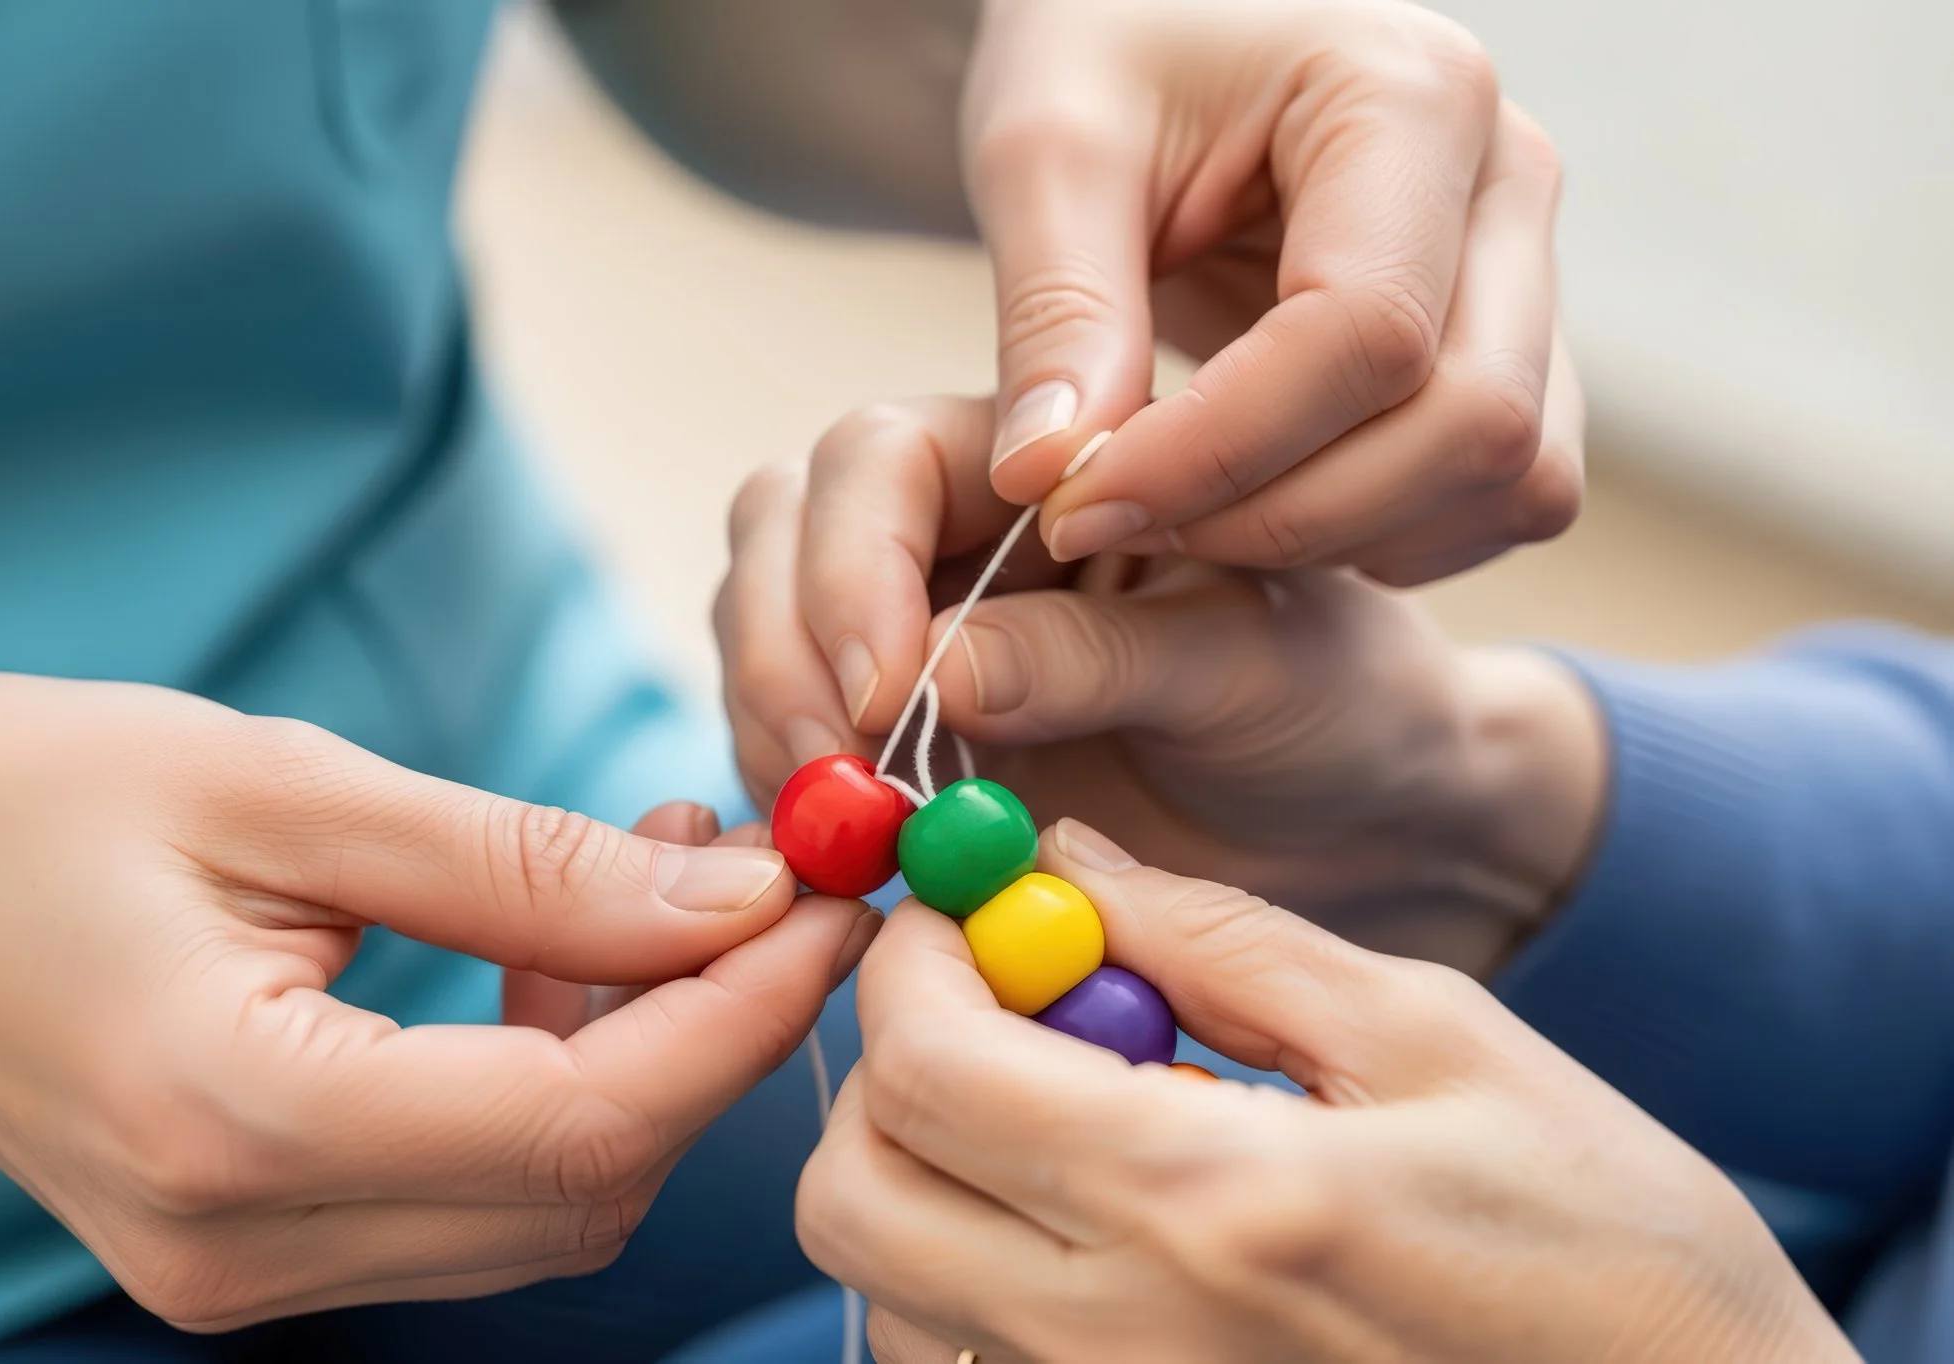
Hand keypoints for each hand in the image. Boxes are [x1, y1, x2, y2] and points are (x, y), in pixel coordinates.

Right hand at [0, 672, 876, 1327]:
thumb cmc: (10, 793)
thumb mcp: (279, 783)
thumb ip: (520, 862)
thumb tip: (734, 891)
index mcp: (235, 1124)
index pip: (580, 1123)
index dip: (740, 1015)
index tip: (834, 890)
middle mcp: (239, 1246)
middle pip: (581, 1187)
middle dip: (713, 1033)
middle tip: (770, 868)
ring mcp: (233, 1271)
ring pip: (538, 1207)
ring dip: (639, 1057)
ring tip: (664, 876)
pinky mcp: (238, 1247)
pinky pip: (459, 1193)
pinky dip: (548, 1084)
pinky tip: (560, 949)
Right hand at [718, 397, 1602, 975]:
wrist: (1363, 821)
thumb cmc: (1337, 704)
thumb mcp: (1251, 668)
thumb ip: (1101, 657)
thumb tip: (934, 671)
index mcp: (1050, 459)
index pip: (885, 458)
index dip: (857, 565)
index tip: (890, 693)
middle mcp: (955, 524)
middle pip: (785, 529)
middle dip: (789, 652)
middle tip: (841, 780)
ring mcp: (906, 628)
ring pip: (762, 628)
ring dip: (778, 726)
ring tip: (851, 832)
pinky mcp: (890, 739)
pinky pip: (789, 740)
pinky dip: (794, 800)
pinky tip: (848, 863)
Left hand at [799, 822, 1855, 1363]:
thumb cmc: (1610, 1249)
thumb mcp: (1440, 1042)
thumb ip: (1223, 941)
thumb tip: (1058, 863)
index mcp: (1210, 1202)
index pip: (927, 1068)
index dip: (912, 964)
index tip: (962, 918)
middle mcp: (1123, 1344)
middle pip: (853, 1197)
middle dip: (890, 1074)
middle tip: (998, 1016)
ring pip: (888, 1298)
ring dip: (928, 1183)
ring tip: (1067, 1129)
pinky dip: (974, 1286)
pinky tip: (1096, 1236)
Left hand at [964, 0, 1581, 583]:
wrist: (1157, 29)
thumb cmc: (1106, 52)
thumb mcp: (1044, 148)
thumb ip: (1057, 311)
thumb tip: (1054, 477)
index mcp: (1409, 94)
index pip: (1363, 334)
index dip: (1218, 453)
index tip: (1073, 501)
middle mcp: (1507, 178)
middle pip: (1466, 420)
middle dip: (1280, 514)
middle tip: (1111, 518)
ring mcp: (1529, 265)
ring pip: (1506, 474)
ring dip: (1339, 538)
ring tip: (1172, 515)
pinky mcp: (1517, 342)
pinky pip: (1507, 493)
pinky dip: (1385, 537)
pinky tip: (1251, 507)